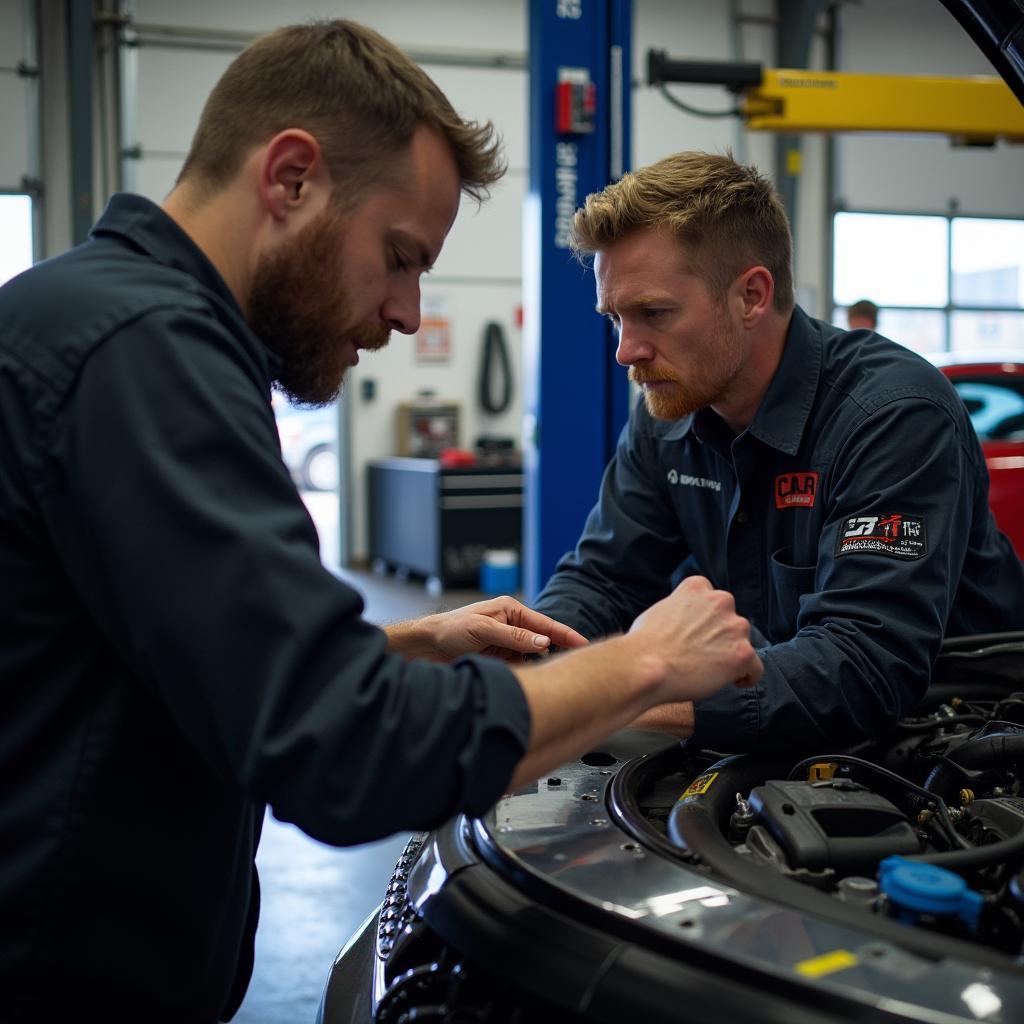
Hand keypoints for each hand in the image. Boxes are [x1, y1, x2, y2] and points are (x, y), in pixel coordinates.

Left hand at [414, 597, 588, 662]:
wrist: (426, 647)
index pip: (545, 624)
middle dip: (555, 652)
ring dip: (535, 666)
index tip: (584, 644)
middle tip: (573, 665)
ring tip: (539, 674)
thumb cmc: (450, 630)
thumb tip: (544, 641)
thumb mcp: (483, 629)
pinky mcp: (499, 659)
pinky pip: (519, 668)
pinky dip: (522, 673)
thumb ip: (514, 636)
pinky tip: (520, 678)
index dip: (566, 634)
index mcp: (511, 610)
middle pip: (542, 641)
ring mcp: (506, 643)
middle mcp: (511, 626)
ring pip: (531, 658)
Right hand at [628, 576, 761, 702]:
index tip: (701, 633)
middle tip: (703, 655)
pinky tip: (736, 682)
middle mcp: (721, 601)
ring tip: (712, 671)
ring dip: (732, 654)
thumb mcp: (659, 610)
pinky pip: (756, 667)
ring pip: (743, 642)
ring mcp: (734, 627)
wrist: (647, 666)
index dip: (708, 619)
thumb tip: (683, 623)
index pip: (712, 598)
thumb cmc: (644, 644)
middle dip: (720, 636)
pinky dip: (748, 675)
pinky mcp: (743, 653)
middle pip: (730, 620)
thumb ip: (680, 610)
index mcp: (697, 587)